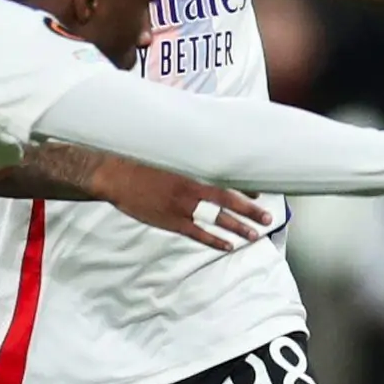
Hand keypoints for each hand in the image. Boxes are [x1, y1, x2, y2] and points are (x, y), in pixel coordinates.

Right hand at [88, 159, 270, 252]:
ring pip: (217, 221)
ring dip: (238, 228)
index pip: (227, 179)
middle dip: (250, 211)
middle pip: (228, 202)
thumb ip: (187, 149)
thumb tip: (203, 138)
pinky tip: (228, 246)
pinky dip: (215, 241)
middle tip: (268, 219)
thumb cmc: (140, 158)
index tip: (260, 192)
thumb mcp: (167, 148)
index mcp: (192, 170)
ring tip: (255, 235)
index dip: (245, 187)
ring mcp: (183, 208)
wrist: (114, 174)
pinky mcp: (171, 222)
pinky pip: (198, 234)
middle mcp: (192, 189)